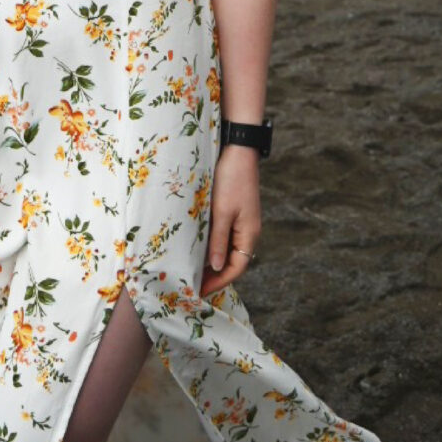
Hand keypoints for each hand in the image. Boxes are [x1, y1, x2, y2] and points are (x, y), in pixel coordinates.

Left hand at [200, 147, 261, 295]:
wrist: (237, 150)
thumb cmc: (231, 179)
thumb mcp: (222, 212)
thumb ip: (218, 241)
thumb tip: (215, 268)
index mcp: (249, 234)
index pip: (236, 268)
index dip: (219, 282)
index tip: (200, 291)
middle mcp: (248, 231)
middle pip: (232, 261)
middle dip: (214, 276)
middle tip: (193, 285)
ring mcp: (241, 222)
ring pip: (227, 250)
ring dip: (212, 262)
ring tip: (192, 271)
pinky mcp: (233, 212)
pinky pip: (223, 237)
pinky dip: (212, 246)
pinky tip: (197, 249)